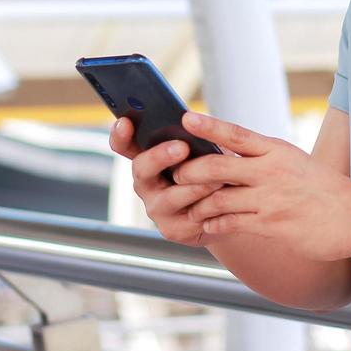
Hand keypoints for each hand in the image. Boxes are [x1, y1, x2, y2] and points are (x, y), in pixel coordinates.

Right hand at [108, 117, 222, 246]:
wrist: (229, 208)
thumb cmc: (213, 170)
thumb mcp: (203, 148)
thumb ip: (193, 137)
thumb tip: (195, 121)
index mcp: (148, 158)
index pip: (124, 145)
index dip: (120, 134)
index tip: (125, 122)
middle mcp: (146, 184)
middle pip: (141, 169)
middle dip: (160, 156)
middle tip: (182, 147)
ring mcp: (156, 207)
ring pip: (169, 197)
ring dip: (193, 186)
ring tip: (215, 178)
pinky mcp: (172, 229)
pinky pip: (188, 216)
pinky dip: (207, 206)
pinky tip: (222, 198)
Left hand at [174, 112, 350, 262]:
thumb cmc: (322, 188)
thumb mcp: (293, 161)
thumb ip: (262, 157)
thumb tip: (228, 150)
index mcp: (276, 150)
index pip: (236, 133)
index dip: (209, 125)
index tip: (186, 117)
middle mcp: (270, 171)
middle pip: (218, 165)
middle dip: (190, 171)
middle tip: (176, 175)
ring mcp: (270, 199)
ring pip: (218, 198)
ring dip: (198, 204)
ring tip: (190, 207)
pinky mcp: (271, 224)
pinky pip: (231, 223)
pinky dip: (215, 225)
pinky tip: (209, 226)